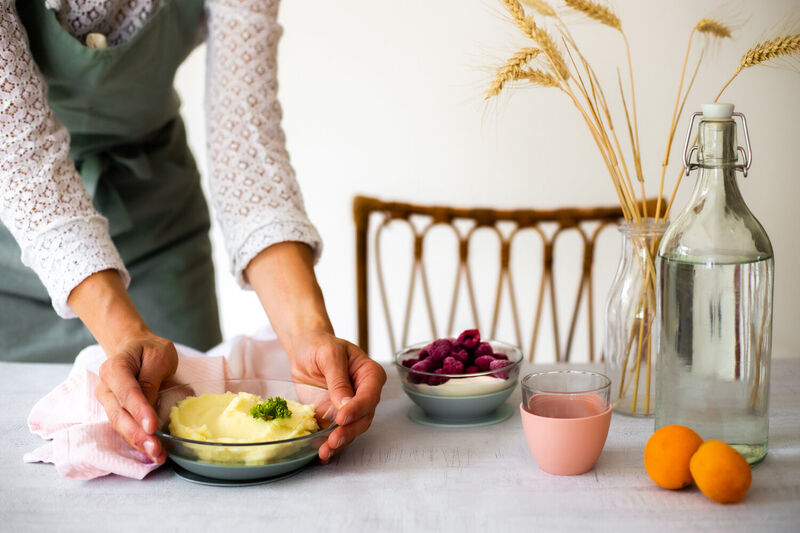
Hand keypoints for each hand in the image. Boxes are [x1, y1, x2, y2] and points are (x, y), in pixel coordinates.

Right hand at [68, 270, 177, 463]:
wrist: (135, 348)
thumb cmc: (149, 350)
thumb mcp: (159, 356)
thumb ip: (151, 379)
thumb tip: (149, 406)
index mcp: (115, 367)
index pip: (127, 392)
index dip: (139, 410)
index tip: (152, 426)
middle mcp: (106, 387)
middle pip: (119, 414)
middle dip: (138, 435)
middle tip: (156, 449)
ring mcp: (108, 401)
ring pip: (120, 426)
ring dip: (138, 443)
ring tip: (157, 455)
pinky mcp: (115, 412)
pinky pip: (125, 428)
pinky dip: (138, 441)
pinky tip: (152, 452)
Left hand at [288, 330, 385, 462]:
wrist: (304, 350)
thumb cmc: (320, 345)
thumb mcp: (329, 355)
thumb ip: (337, 378)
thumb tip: (344, 404)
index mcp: (370, 374)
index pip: (370, 395)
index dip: (358, 408)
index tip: (342, 417)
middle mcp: (363, 394)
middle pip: (364, 417)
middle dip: (349, 430)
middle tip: (334, 440)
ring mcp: (350, 408)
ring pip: (352, 429)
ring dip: (340, 441)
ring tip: (325, 451)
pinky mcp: (334, 417)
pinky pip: (335, 433)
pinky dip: (329, 445)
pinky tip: (322, 454)